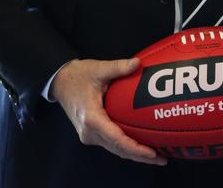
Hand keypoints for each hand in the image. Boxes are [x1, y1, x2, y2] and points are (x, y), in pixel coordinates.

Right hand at [51, 58, 165, 164]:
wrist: (60, 82)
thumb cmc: (78, 76)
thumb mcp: (98, 69)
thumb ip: (118, 67)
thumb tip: (137, 63)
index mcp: (91, 118)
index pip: (116, 138)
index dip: (134, 148)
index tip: (151, 153)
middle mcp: (89, 131)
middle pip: (118, 149)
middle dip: (140, 156)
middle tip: (162, 159)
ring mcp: (89, 134)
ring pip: (115, 149)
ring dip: (134, 154)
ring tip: (157, 156)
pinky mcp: (91, 133)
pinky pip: (112, 143)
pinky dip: (127, 147)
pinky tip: (142, 147)